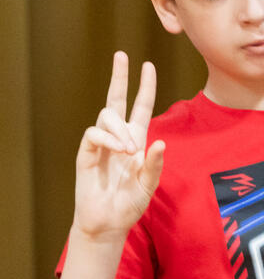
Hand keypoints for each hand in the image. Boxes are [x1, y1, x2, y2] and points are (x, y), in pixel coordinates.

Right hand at [73, 52, 165, 238]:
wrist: (109, 223)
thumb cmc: (130, 205)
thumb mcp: (149, 185)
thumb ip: (154, 165)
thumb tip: (160, 143)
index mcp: (136, 141)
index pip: (141, 107)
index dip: (145, 88)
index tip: (148, 66)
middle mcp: (118, 138)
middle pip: (116, 100)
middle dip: (120, 77)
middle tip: (122, 55)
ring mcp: (101, 144)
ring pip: (106, 116)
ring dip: (120, 128)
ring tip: (129, 149)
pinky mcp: (86, 153)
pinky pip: (94, 134)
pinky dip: (108, 138)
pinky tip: (118, 149)